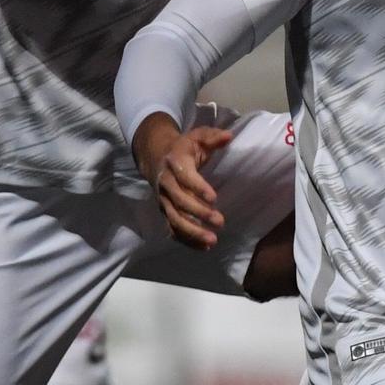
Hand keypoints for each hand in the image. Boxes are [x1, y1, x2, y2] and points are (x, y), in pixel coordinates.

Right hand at [135, 113, 234, 248]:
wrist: (156, 157)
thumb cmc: (184, 148)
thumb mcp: (197, 137)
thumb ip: (212, 137)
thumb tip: (228, 137)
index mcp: (175, 163)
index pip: (185, 177)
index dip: (198, 188)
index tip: (214, 198)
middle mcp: (166, 183)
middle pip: (180, 202)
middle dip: (199, 213)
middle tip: (220, 222)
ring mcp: (164, 200)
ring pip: (174, 219)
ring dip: (192, 232)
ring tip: (212, 240)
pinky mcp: (165, 211)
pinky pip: (173, 229)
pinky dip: (187, 240)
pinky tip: (204, 247)